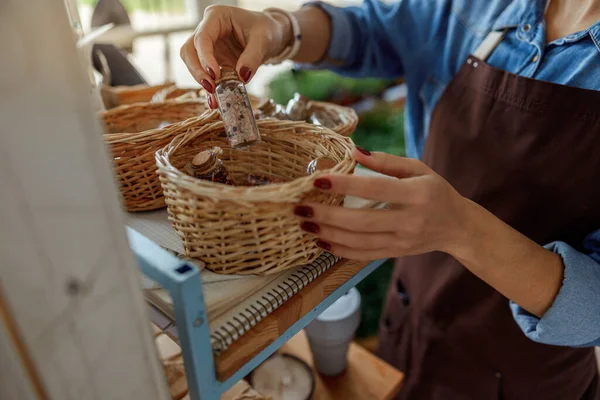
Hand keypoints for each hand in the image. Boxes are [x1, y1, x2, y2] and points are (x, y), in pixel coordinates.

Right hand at [180, 5, 291, 108]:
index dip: (205, 57)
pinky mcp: (214, 62)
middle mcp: (207, 30)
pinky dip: (210, 89)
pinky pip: (207, 76)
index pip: (202, 37)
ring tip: (214, 99)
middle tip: (210, 87)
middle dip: (196, 71)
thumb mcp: (264, 40)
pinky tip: (215, 101)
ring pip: (193, 64)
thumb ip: (253, 57)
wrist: (272, 36)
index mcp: (216, 17)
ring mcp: (209, 47)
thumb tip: (242, 77)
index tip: (214, 75)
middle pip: (190, 51)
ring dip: (201, 82)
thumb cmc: (267, 30)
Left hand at [294, 147, 473, 260]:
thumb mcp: (418, 169)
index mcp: (417, 194)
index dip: (345, 184)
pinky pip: (363, 255)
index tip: (318, 179)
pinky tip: (321, 241)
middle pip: (362, 221)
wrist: (458, 227)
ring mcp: (402, 241)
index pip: (376, 189)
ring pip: (359, 241)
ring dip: (327, 233)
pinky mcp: (395, 253)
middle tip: (300, 207)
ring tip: (304, 223)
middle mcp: (410, 221)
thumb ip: (386, 162)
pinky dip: (339, 250)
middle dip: (327, 215)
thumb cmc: (435, 191)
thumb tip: (354, 151)